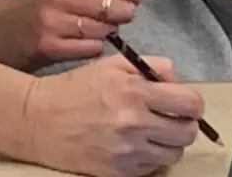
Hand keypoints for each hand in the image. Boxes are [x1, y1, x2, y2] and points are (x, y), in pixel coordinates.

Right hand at [0, 0, 138, 69]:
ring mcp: (55, 22)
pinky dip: (94, 47)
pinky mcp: (50, 47)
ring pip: (103, 30)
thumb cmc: (36, 3)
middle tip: (122, 15)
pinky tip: (86, 43)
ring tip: (101, 29)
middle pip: (111, 6)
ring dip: (109, 31)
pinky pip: (89, 49)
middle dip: (124, 12)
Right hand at [21, 53, 202, 176]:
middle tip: (171, 117)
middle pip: (188, 133)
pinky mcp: (120, 173)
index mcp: (133, 91)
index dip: (192, 102)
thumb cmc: (74, 88)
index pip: (189, 103)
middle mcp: (135, 123)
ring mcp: (128, 152)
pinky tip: (135, 144)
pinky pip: (153, 168)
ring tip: (152, 131)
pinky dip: (150, 157)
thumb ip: (148, 66)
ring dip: (169, 142)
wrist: (39, 120)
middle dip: (184, 123)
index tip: (183, 101)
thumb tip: (175, 81)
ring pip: (174, 153)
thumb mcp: (110, 65)